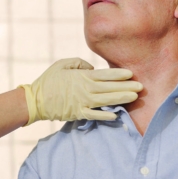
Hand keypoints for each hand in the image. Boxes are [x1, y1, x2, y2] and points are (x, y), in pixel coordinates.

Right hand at [19, 58, 142, 124]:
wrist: (36, 100)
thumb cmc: (48, 80)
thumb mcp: (61, 64)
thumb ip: (78, 63)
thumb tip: (92, 68)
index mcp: (81, 76)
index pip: (104, 75)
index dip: (119, 74)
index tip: (131, 73)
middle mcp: (85, 90)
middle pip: (109, 88)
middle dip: (126, 87)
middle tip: (141, 86)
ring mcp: (82, 103)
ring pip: (106, 100)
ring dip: (121, 99)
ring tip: (135, 97)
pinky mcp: (78, 113)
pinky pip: (94, 114)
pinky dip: (105, 115)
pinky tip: (116, 114)